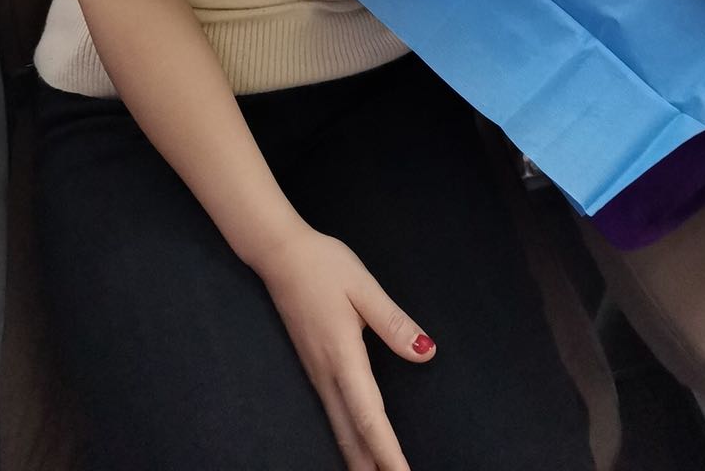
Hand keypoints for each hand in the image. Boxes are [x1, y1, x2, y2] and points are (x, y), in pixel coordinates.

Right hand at [256, 224, 434, 469]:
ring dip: (360, 460)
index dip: (387, 452)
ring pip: (340, 430)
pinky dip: (348, 441)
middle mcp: (327, 374)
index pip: (369, 417)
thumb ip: (393, 323)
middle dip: (373, 467)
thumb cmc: (324, 265)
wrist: (279, 254)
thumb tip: (426, 352)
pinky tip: (358, 448)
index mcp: (344, 356)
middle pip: (351, 436)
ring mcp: (316, 374)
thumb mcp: (363, 286)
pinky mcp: (313, 368)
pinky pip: (333, 416)